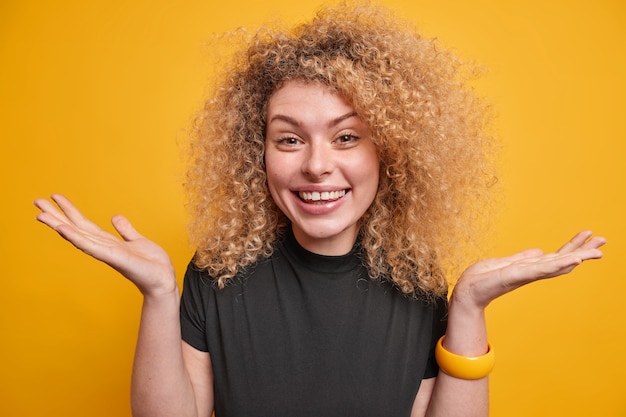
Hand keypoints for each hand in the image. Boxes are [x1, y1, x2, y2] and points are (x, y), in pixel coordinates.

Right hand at [34, 194, 176, 296]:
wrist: (164, 280)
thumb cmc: (152, 264)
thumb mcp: (138, 241)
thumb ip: (126, 230)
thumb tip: (115, 217)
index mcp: (108, 242)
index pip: (84, 225)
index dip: (69, 212)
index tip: (54, 198)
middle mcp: (103, 247)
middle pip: (75, 228)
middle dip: (56, 216)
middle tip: (36, 201)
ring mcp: (107, 253)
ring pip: (79, 237)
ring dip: (59, 226)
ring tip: (41, 215)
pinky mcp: (116, 258)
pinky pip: (93, 246)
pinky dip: (77, 238)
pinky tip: (64, 229)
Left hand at [452, 230, 606, 309]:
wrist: (467, 292)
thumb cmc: (482, 278)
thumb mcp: (504, 262)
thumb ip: (523, 258)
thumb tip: (539, 251)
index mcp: (530, 267)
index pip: (556, 255)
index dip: (574, 246)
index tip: (591, 234)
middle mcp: (531, 272)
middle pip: (563, 260)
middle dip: (583, 250)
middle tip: (604, 240)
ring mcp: (526, 274)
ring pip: (557, 265)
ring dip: (577, 257)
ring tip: (597, 251)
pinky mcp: (517, 275)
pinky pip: (542, 269)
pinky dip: (559, 264)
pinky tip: (574, 260)